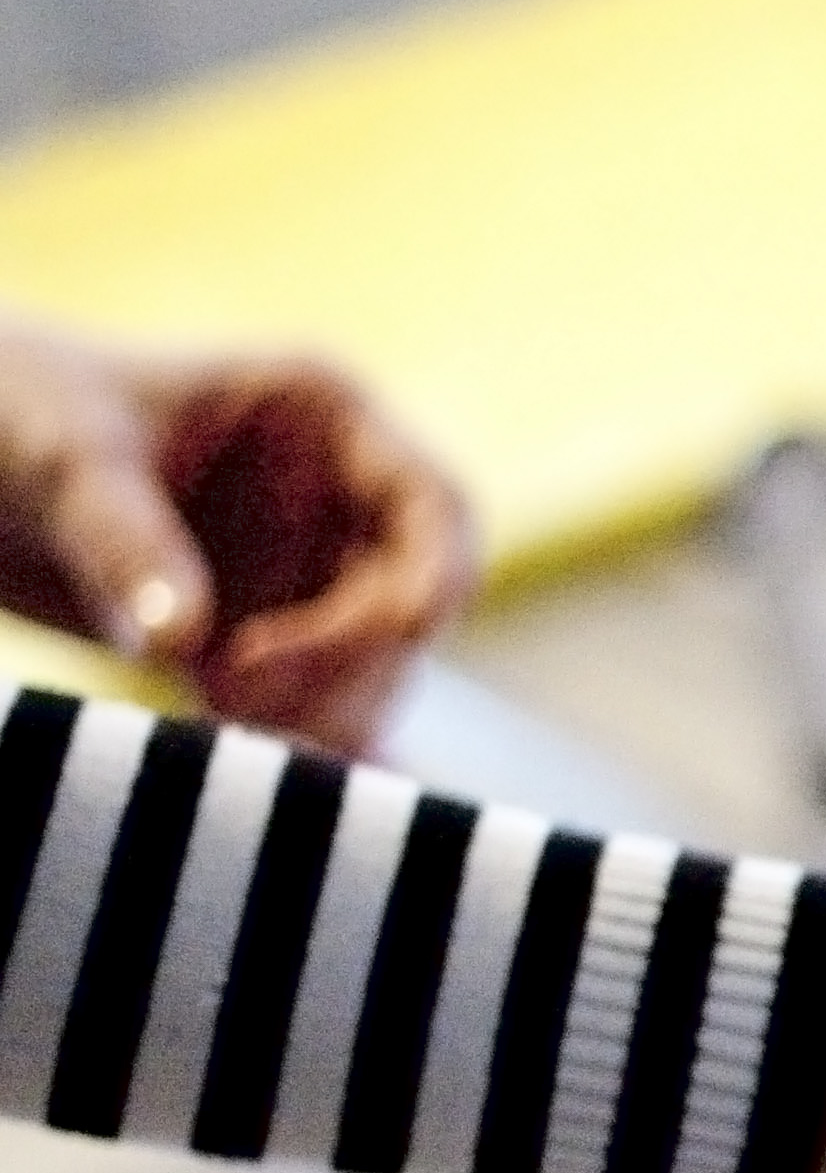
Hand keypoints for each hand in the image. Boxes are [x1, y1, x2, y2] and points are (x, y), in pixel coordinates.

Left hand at [0, 316, 478, 752]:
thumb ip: (127, 541)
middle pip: (409, 607)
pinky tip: (248, 765)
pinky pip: (309, 708)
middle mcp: (334, 501)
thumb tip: (186, 643)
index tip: (398, 633)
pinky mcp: (258, 646)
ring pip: (369, 672)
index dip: (436, 576)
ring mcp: (301, 579)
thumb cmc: (9, 407)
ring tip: (215, 711)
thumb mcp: (65, 458)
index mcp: (323, 421)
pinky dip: (287, 739)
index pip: (436, 508)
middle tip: (236, 686)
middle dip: (346, 658)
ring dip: (318, 710)